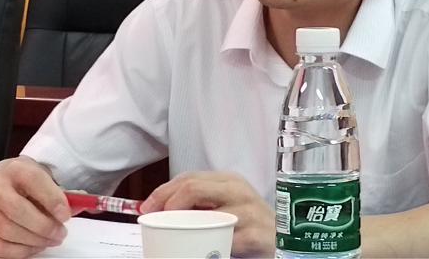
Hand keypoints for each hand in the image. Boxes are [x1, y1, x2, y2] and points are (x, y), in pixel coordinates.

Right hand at [0, 156, 69, 257]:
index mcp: (16, 169)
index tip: (66, 215)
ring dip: (33, 240)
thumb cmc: (29, 182)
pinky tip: (34, 247)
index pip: (33, 181)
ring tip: (51, 240)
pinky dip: (18, 251)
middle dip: (43, 226)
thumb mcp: (47, 179)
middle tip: (61, 233)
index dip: (52, 199)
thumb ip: (65, 193)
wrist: (4, 180)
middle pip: (16, 210)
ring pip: (6, 230)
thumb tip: (86, 206)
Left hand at [141, 171, 274, 257]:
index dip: (162, 192)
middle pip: (192, 188)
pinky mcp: (255, 235)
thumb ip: (199, 205)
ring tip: (173, 238)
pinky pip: (223, 241)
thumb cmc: (248, 225)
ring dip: (183, 229)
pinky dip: (207, 249)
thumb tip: (159, 212)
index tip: (146, 209)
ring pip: (205, 216)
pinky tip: (203, 252)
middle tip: (154, 222)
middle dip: (166, 204)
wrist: (282, 242)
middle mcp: (238, 190)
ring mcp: (248, 211)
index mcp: (228, 181)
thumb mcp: (224, 207)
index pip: (188, 178)